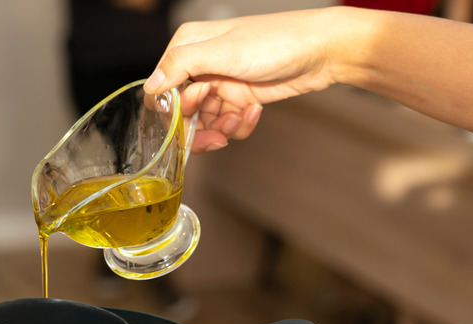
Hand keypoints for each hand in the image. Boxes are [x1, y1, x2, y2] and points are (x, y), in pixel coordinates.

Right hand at [145, 8, 340, 152]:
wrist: (322, 51)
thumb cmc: (276, 41)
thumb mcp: (223, 52)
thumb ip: (181, 66)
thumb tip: (149, 87)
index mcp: (189, 47)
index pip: (161, 88)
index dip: (173, 109)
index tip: (192, 113)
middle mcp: (200, 66)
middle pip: (181, 113)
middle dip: (198, 127)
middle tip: (218, 133)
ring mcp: (220, 85)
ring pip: (204, 123)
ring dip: (222, 128)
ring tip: (241, 117)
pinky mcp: (238, 99)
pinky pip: (226, 125)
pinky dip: (239, 125)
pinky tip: (255, 111)